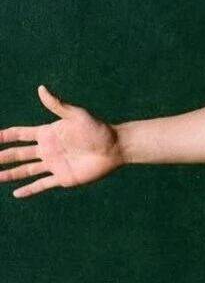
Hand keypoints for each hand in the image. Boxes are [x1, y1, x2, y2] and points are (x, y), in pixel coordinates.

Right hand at [0, 85, 123, 198]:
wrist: (114, 148)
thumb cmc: (98, 129)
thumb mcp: (76, 115)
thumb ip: (58, 104)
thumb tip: (41, 88)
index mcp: (47, 133)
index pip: (19, 134)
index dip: (4, 136)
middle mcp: (47, 149)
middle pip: (18, 153)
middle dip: (2, 156)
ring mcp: (53, 164)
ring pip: (26, 170)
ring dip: (10, 174)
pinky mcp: (63, 178)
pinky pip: (42, 184)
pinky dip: (29, 189)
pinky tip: (16, 193)